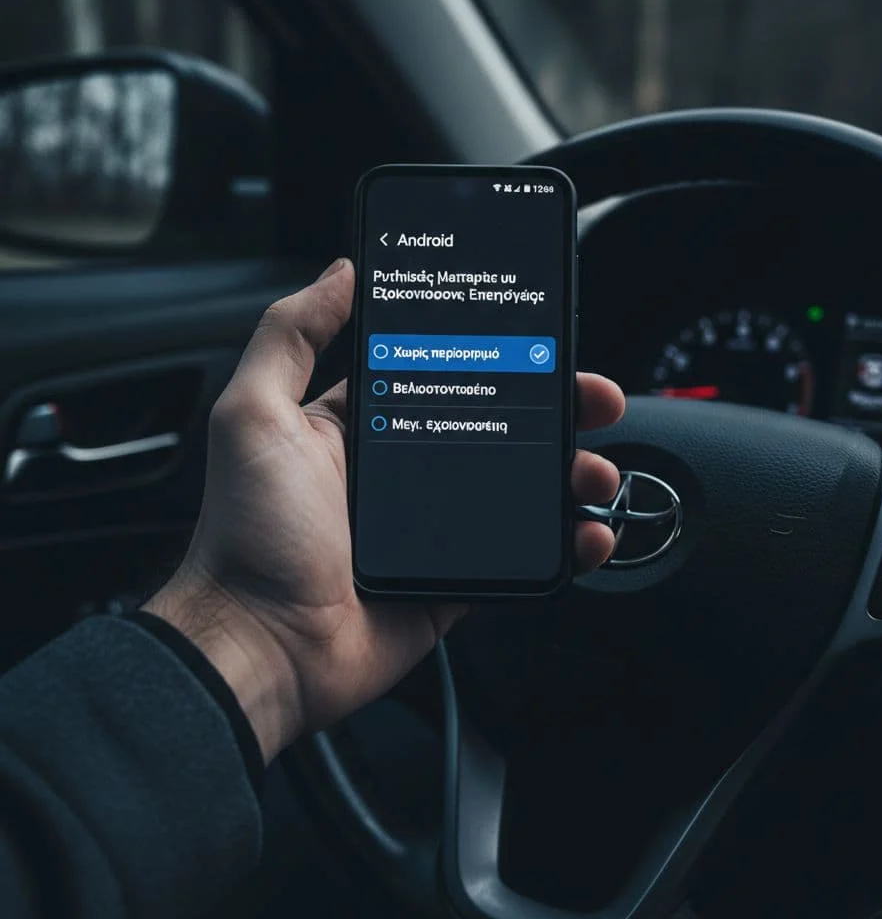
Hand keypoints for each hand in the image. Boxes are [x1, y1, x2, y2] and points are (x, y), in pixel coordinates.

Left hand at [146, 259, 624, 761]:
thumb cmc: (247, 534)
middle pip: (500, 423)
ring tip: (596, 470)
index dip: (496, 351)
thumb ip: (291, 335)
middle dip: (555, 407)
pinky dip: (565, 544)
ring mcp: (433, 528)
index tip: (539, 334)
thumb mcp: (255, 414)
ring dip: (571, 473)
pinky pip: (523, 555)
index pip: (445, 369)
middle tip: (593, 399)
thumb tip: (341, 271)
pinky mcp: (455, 580)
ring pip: (523, 487)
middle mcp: (402, 469)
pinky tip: (587, 532)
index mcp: (362, 423)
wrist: (260, 647)